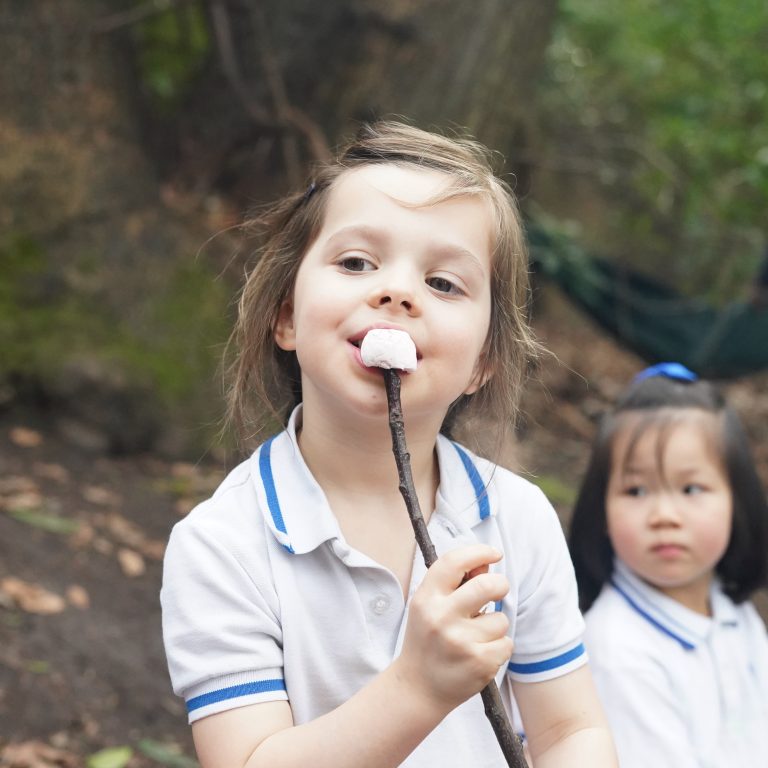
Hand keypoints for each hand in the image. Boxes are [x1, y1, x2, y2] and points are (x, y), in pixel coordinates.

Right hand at [395, 545, 512, 712]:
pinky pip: (506, 644)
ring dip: (495, 626)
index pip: (454, 562)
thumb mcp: (431, 606)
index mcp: (427, 598)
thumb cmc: (428, 639)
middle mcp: (441, 617)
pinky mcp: (479, 663)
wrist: (418, 687)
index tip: (494, 553)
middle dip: (500, 584)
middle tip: (498, 590)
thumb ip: (456, 583)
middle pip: (488, 585)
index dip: (478, 552)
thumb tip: (487, 564)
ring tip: (476, 637)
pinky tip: (479, 654)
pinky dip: (498, 648)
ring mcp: (460, 641)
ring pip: (501, 619)